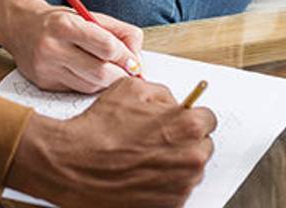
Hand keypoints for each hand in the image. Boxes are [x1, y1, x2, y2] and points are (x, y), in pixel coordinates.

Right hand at [6, 5, 143, 92]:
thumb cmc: (59, 21)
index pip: (108, 47)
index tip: (133, 60)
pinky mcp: (44, 84)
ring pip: (91, 85)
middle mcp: (52, 47)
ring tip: (107, 70)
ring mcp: (46, 68)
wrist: (20, 26)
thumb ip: (118, 32)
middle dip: (120, 75)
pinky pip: (78, 91)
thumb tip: (137, 59)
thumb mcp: (87, 15)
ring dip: (106, 82)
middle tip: (127, 72)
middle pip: (101, 72)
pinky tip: (88, 74)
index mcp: (64, 25)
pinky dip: (90, 85)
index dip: (126, 56)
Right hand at [7, 78, 215, 206]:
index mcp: (187, 126)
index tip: (180, 119)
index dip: (190, 116)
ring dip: (174, 162)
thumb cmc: (100, 129)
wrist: (77, 164)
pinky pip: (175, 189)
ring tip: (143, 156)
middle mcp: (191, 159)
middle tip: (158, 137)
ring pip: (189, 170)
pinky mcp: (169, 205)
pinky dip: (163, 182)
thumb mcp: (130, 89)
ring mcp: (182, 186)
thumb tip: (171, 101)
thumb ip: (161, 92)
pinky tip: (140, 172)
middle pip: (202, 146)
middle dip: (184, 140)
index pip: (208, 119)